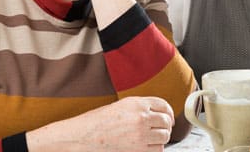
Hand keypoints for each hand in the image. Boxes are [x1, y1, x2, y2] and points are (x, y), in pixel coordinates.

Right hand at [26, 96, 173, 151]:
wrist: (82, 137)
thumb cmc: (96, 122)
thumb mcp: (119, 107)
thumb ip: (139, 108)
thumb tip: (156, 114)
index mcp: (136, 103)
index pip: (163, 105)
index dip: (168, 112)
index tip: (168, 117)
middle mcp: (141, 117)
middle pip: (166, 122)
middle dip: (166, 127)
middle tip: (161, 130)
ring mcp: (140, 135)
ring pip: (164, 137)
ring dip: (160, 139)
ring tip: (151, 139)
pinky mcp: (138, 150)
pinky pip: (157, 150)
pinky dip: (154, 149)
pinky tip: (145, 147)